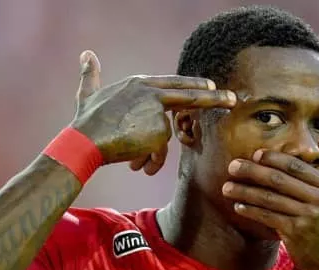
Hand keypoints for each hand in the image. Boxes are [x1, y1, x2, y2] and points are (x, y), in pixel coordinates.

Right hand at [71, 50, 236, 173]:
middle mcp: (152, 94)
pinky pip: (160, 155)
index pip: (175, 83)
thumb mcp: (88, 93)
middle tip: (234, 100)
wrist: (84, 141)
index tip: (211, 86)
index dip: (194, 85)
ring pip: (164, 139)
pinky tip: (136, 166)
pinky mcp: (159, 133)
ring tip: (133, 161)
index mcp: (141, 84)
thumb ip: (91, 74)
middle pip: (191, 96)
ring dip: (150, 153)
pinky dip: (150, 163)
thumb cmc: (86, 120)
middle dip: (215, 99)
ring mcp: (157, 113)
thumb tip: (86, 54)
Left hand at [222, 149, 318, 269]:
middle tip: (232, 166)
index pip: (295, 166)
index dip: (272, 158)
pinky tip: (238, 206)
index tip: (254, 155)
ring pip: (269, 198)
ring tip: (227, 187)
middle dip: (252, 170)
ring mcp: (309, 215)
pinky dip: (251, 210)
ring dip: (244, 191)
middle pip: (279, 178)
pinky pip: (267, 216)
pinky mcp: (296, 232)